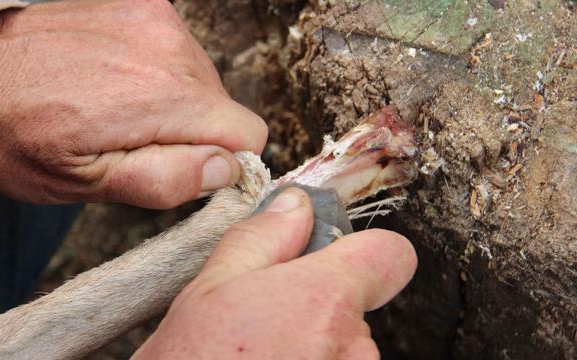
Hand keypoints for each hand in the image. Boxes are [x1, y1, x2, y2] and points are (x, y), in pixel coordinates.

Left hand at [0, 0, 266, 208]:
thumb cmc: (13, 128)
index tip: (186, 168)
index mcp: (164, 98)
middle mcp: (171, 49)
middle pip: (224, 108)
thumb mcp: (82, 182)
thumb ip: (164, 180)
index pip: (249, 135)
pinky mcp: (144, 4)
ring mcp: (157, 19)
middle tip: (132, 140)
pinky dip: (156, 71)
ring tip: (115, 108)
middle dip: (191, 133)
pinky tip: (112, 77)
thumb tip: (225, 170)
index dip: (226, 161)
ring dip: (171, 102)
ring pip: (202, 80)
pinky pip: (177, 52)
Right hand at [135, 187, 416, 358]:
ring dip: (315, 350)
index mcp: (324, 300)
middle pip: (357, 307)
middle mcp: (354, 350)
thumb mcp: (207, 292)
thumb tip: (297, 206)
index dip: (362, 251)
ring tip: (263, 359)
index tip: (333, 261)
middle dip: (319, 309)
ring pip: (347, 350)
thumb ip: (263, 239)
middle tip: (267, 326)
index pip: (389, 255)